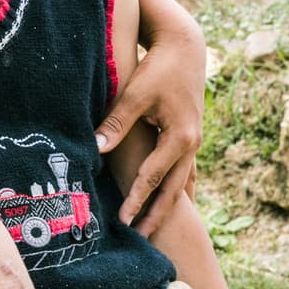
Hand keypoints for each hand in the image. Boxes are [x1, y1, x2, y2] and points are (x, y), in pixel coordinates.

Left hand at [97, 32, 205, 228]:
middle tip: (142, 240)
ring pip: (181, 183)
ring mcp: (193, 142)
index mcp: (180, 137)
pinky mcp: (189, 137)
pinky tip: (171, 204)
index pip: (153, 177)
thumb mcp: (134, 95)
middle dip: (158, 216)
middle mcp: (191, 144)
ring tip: (156, 229)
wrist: (185, 49)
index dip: (137, 200)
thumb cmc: (157, 70)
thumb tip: (95, 148)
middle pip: (174, 190)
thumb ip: (116, 124)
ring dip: (168, 207)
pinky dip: (176, 189)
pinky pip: (183, 171)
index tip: (124, 221)